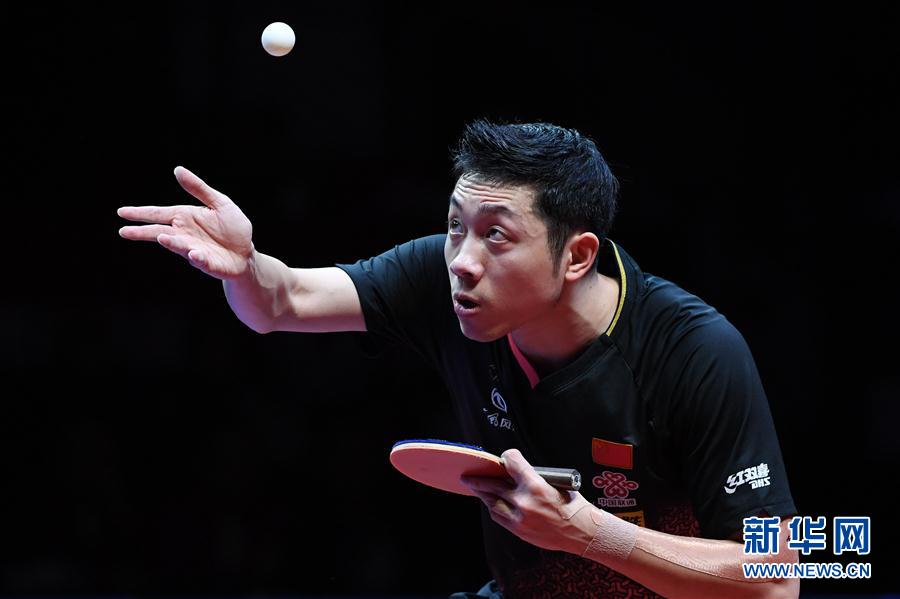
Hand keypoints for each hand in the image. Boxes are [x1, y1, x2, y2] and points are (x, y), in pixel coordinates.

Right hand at [117, 166, 254, 280]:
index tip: (122, 212)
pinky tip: (193, 254)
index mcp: (185, 217)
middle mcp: (184, 234)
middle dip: (142, 232)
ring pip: (178, 245)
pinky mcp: (207, 263)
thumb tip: (177, 170)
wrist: (246, 253)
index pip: (159, 214)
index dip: (141, 213)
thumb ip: (199, 189)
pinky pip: (200, 260)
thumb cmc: (231, 227)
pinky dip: (196, 257)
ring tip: (161, 238)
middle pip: (159, 232)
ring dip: (171, 242)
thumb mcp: (219, 203)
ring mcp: (193, 250)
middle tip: (124, 231)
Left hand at [462, 448, 595, 553]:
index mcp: (536, 484)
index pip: (511, 462)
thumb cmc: (573, 506)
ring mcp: (519, 517)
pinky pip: (499, 517)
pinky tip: (492, 504)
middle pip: (493, 484)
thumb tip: (516, 472)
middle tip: (467, 476)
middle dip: (479, 479)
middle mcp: (524, 501)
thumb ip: (533, 477)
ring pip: (492, 502)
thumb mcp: (556, 483)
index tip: (505, 457)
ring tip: (476, 489)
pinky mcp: (519, 530)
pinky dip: (494, 508)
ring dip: (484, 494)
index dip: (507, 457)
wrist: (582, 532)